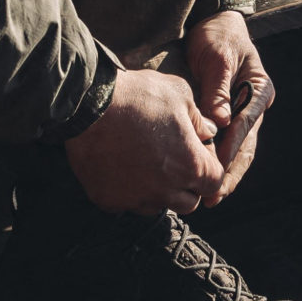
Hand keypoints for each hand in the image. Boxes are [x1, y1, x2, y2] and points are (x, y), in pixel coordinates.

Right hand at [63, 67, 221, 213]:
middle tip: (171, 159)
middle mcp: (166, 191)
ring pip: (157, 206)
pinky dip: (128, 191)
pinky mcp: (110, 201)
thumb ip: (200, 119)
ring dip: (158, 191)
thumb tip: (209, 132)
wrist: (88, 105)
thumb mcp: (180, 94)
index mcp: (190, 166)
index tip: (195, 153)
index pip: (213, 182)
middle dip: (186, 185)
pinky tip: (121, 166)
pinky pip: (126, 204)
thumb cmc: (139, 95)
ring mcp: (136, 199)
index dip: (208, 168)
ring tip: (145, 162)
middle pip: (188, 202)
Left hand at [184, 9, 274, 208]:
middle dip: (232, 170)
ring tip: (214, 196)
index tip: (218, 167)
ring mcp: (243, 112)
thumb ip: (218, 88)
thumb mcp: (217, 56)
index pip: (246, 122)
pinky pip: (227, 143)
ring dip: (227, 172)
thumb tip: (220, 121)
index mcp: (259, 88)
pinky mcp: (228, 116)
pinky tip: (208, 178)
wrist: (212, 24)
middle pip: (247, 143)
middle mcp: (255, 104)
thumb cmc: (217, 36)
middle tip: (216, 193)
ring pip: (239, 149)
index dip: (232, 147)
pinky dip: (220, 161)